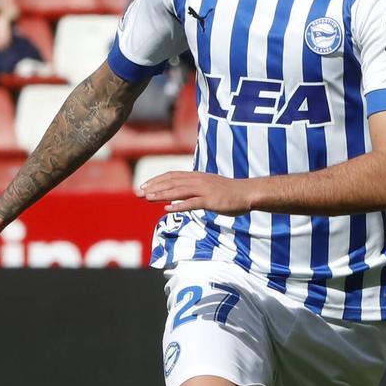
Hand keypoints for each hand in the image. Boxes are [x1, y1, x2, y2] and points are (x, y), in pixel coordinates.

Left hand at [137, 170, 252, 214]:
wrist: (247, 193)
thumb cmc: (228, 192)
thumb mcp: (207, 186)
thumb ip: (192, 189)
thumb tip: (175, 196)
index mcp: (196, 176)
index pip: (172, 176)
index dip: (156, 180)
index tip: (143, 186)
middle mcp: (198, 180)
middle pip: (171, 182)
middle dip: (153, 187)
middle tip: (138, 193)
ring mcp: (204, 190)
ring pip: (178, 191)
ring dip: (162, 195)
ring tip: (147, 199)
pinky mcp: (211, 201)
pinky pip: (192, 203)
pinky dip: (179, 206)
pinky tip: (167, 209)